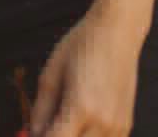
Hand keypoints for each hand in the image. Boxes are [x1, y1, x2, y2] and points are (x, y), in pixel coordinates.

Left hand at [29, 3, 141, 136]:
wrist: (118, 30)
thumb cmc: (83, 44)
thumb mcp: (51, 73)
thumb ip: (40, 110)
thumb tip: (32, 134)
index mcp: (81, 108)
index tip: (32, 132)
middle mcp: (103, 123)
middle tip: (47, 125)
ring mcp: (117, 128)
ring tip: (63, 120)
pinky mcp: (125, 127)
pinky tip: (81, 122)